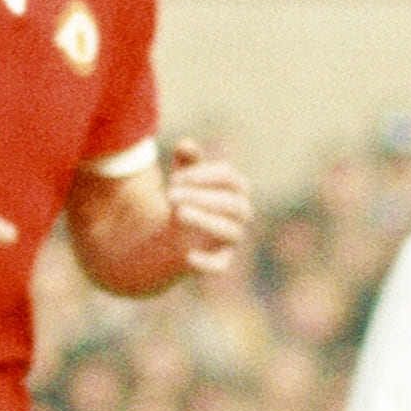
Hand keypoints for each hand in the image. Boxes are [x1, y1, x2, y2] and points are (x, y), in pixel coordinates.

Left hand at [164, 139, 252, 274]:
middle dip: (204, 198)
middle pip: (235, 205)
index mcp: (234, 190)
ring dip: (206, 221)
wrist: (175, 235)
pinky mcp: (220, 260)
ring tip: (177, 213)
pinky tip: (187, 256)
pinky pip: (221, 265)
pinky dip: (207, 263)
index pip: (230, 178)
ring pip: (232, 232)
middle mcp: (240, 214)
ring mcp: (232, 238)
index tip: (177, 176)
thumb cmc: (186, 199)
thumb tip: (186, 144)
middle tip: (171, 194)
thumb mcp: (183, 178)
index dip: (205, 175)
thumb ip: (186, 162)